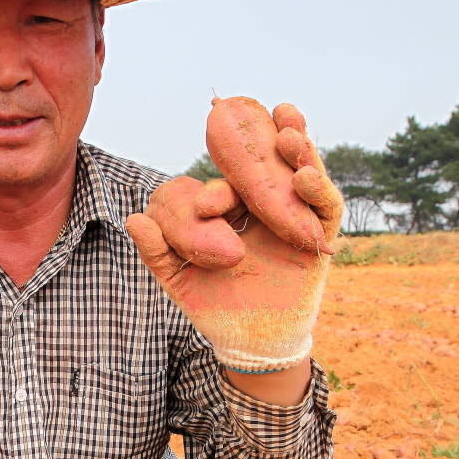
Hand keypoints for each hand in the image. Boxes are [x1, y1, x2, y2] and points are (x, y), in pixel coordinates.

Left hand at [126, 97, 342, 384]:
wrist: (248, 341)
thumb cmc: (215, 304)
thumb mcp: (180, 278)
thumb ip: (158, 252)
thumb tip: (134, 220)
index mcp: (229, 205)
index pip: (222, 181)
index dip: (214, 189)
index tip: (205, 207)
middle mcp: (262, 202)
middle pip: (267, 160)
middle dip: (264, 137)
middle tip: (261, 117)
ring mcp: (293, 213)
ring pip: (299, 170)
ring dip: (296, 147)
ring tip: (288, 133)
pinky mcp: (320, 233)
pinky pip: (324, 205)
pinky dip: (317, 188)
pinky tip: (304, 176)